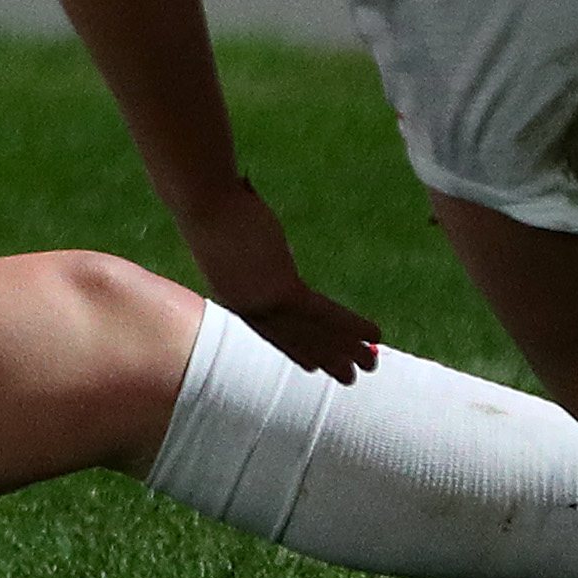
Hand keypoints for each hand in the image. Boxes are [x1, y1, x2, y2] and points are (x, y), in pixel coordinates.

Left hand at [182, 182, 380, 381]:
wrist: (203, 199)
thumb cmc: (211, 205)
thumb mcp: (230, 230)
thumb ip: (247, 239)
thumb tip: (251, 212)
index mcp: (234, 297)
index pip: (271, 333)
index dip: (296, 350)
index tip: (314, 367)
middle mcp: (248, 308)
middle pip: (295, 340)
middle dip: (327, 359)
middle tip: (350, 378)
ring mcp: (264, 302)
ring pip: (313, 332)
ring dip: (347, 349)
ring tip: (372, 364)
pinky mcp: (281, 289)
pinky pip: (325, 313)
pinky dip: (352, 325)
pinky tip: (374, 334)